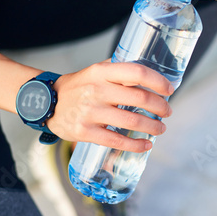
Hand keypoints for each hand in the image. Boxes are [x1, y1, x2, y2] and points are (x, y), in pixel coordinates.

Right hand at [48, 60, 173, 151]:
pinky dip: (136, 145)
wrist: (47, 103)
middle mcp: (97, 90)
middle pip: (139, 99)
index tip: (169, 89)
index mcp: (101, 71)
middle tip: (167, 112)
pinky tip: (146, 145)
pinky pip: (117, 141)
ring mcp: (90, 112)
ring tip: (160, 128)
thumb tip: (149, 71)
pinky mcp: (84, 132)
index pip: (137, 73)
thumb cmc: (78, 86)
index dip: (158, 82)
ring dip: (153, 127)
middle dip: (160, 107)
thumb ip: (119, 70)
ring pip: (132, 122)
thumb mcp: (95, 71)